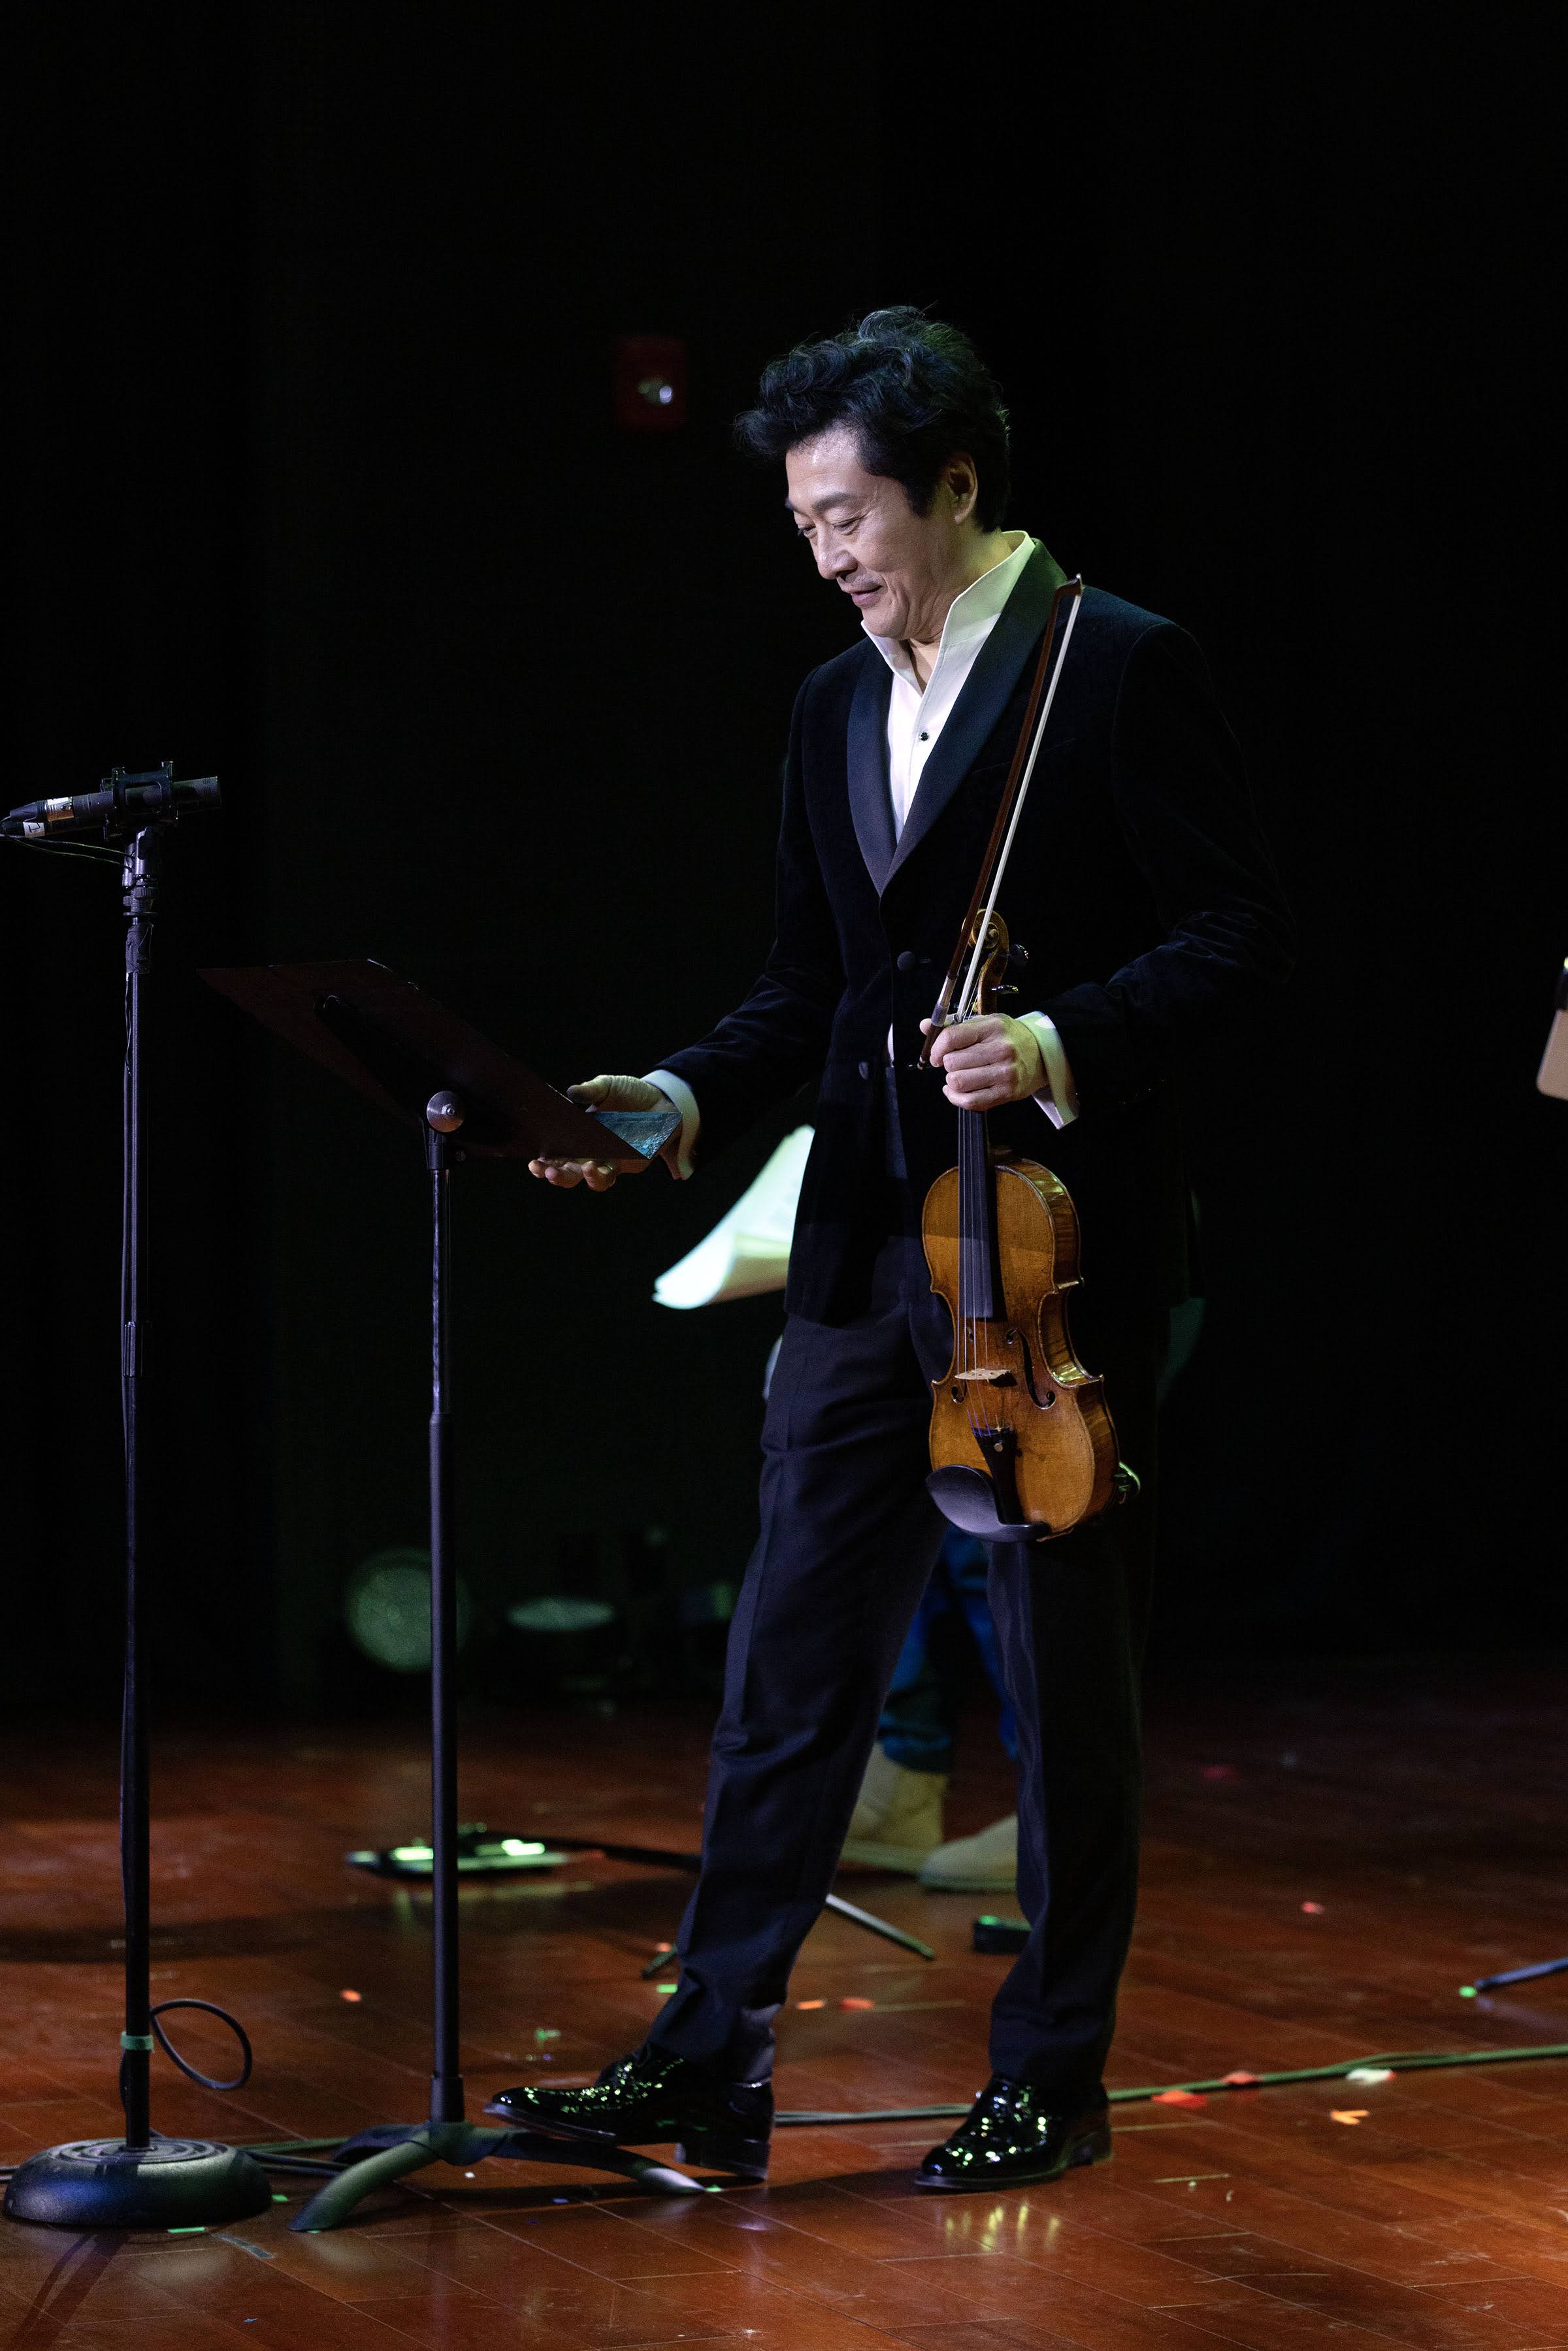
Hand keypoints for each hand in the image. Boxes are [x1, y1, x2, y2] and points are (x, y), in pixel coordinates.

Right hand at [528, 1074, 679, 1191]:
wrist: (661, 1102)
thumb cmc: (630, 1094)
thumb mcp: (609, 1086)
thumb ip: (591, 1090)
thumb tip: (571, 1093)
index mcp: (578, 1136)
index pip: (555, 1153)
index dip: (542, 1161)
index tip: (532, 1161)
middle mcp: (590, 1152)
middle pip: (567, 1172)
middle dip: (553, 1174)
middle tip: (543, 1169)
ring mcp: (608, 1161)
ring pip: (588, 1179)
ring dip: (578, 1178)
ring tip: (577, 1168)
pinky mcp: (626, 1165)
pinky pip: (609, 1176)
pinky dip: (599, 1175)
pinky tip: (594, 1167)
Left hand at [922, 1014, 1044, 1110]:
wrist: (1040, 1055)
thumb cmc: (1007, 1038)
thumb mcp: (985, 1023)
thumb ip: (954, 1025)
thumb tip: (925, 1025)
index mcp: (993, 1027)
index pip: (952, 1037)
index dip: (936, 1048)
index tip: (936, 1054)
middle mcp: (1001, 1049)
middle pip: (952, 1063)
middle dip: (948, 1064)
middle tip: (957, 1063)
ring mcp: (1005, 1073)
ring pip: (958, 1082)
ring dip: (952, 1081)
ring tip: (961, 1074)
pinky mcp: (1006, 1093)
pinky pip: (970, 1101)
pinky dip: (956, 1098)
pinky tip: (956, 1090)